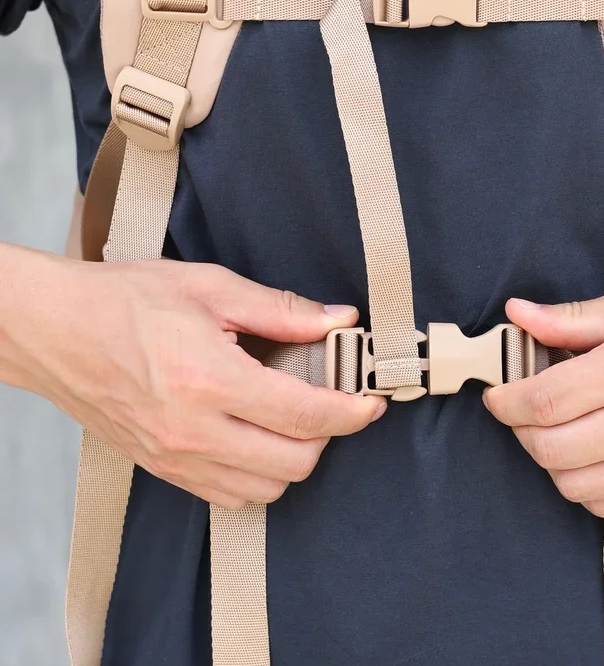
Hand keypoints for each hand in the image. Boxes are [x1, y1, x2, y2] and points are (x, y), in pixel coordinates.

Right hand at [1, 250, 383, 509]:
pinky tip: (258, 438)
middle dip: (327, 436)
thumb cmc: (124, 300)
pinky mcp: (161, 468)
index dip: (350, 411)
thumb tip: (337, 320)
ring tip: (295, 419)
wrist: (53, 329)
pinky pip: (228, 494)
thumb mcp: (210, 288)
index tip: (369, 402)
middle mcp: (193, 430)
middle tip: (332, 402)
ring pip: (264, 490)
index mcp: (209, 379)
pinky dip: (258, 476)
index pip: (304, 415)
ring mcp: (175, 457)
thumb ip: (281, 309)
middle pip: (293, 465)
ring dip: (294, 459)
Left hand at [483, 273, 603, 517]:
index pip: (547, 400)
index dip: (506, 400)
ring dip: (549, 459)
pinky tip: (590, 452)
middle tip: (521, 409)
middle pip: (552, 450)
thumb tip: (519, 315)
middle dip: (520, 430)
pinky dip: (584, 484)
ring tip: (556, 428)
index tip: (497, 393)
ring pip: (574, 486)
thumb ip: (574, 317)